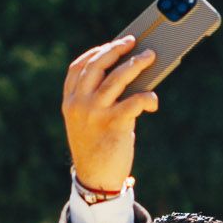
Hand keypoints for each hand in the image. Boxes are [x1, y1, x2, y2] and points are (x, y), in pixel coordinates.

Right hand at [61, 37, 158, 194]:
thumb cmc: (97, 148)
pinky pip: (135, 101)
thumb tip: (128, 76)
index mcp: (70, 102)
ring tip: (150, 57)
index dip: (95, 52)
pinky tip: (153, 100)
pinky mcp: (114, 124)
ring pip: (118, 77)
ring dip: (136, 64)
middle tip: (133, 42)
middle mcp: (79, 103)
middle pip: (97, 65)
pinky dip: (148, 97)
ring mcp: (95, 112)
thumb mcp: (89, 122)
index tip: (110, 45)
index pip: (78, 67)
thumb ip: (97, 100)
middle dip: (116, 49)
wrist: (96, 180)